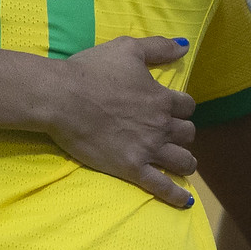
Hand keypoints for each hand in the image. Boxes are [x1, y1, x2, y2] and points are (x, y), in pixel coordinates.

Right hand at [43, 36, 197, 208]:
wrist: (63, 97)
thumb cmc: (92, 70)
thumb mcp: (127, 49)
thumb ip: (158, 47)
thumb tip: (184, 47)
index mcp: (161, 98)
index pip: (187, 106)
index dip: (181, 107)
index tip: (173, 109)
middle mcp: (160, 125)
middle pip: (187, 133)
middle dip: (182, 133)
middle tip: (172, 135)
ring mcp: (147, 149)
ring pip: (182, 160)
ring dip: (185, 162)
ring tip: (183, 164)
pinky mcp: (132, 168)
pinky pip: (162, 186)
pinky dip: (177, 196)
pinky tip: (186, 202)